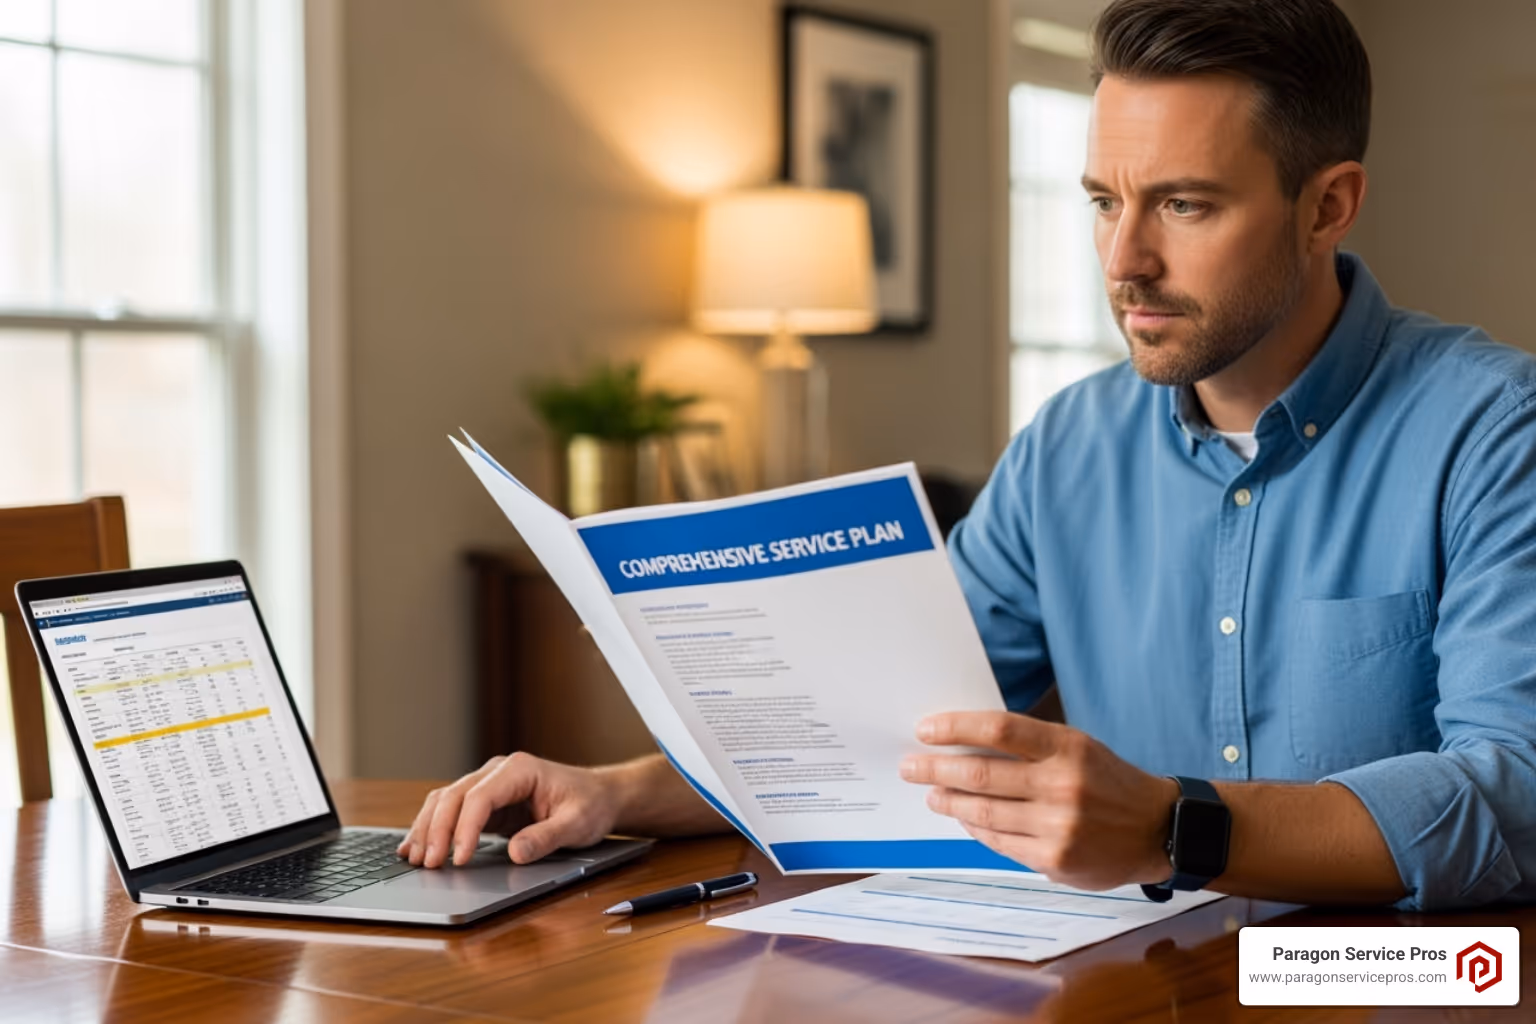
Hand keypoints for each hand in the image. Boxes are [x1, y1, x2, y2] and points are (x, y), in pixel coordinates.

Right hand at [398, 752, 624, 867]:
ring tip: (414, 859)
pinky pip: (450, 812)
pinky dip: (432, 828)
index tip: (459, 858)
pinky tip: (416, 847)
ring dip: (427, 828)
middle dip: (438, 830)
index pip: (480, 797)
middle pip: (454, 796)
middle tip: (429, 865)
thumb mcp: (578, 823)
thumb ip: (547, 837)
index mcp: (520, 770)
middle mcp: (498, 773)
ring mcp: (489, 786)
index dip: (465, 828)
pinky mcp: (486, 803)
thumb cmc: (590, 805)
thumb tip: (516, 852)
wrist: (598, 796)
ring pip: (445, 801)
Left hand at [899, 711, 1177, 889]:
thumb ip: (1027, 746)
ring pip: (983, 812)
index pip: (998, 729)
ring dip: (948, 802)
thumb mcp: (1076, 747)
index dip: (955, 728)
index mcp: (1067, 746)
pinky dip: (975, 828)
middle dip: (935, 769)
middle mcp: (1062, 785)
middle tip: (909, 765)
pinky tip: (963, 818)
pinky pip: (999, 842)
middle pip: (981, 774)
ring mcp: (1058, 826)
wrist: (1156, 828)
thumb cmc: (1106, 780)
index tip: (924, 729)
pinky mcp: (1055, 860)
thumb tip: (962, 743)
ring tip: (931, 793)